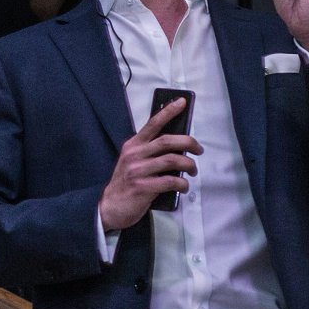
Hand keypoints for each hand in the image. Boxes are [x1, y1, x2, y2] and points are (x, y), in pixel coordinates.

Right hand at [99, 98, 202, 230]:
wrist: (109, 207)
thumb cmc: (126, 183)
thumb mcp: (132, 161)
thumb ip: (149, 151)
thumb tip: (177, 146)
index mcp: (133, 145)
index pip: (153, 124)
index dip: (168, 111)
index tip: (182, 102)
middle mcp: (135, 155)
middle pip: (167, 141)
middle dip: (188, 142)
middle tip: (198, 149)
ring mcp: (138, 171)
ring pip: (171, 160)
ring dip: (188, 164)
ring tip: (193, 170)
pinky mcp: (143, 187)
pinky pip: (170, 181)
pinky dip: (182, 183)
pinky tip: (184, 186)